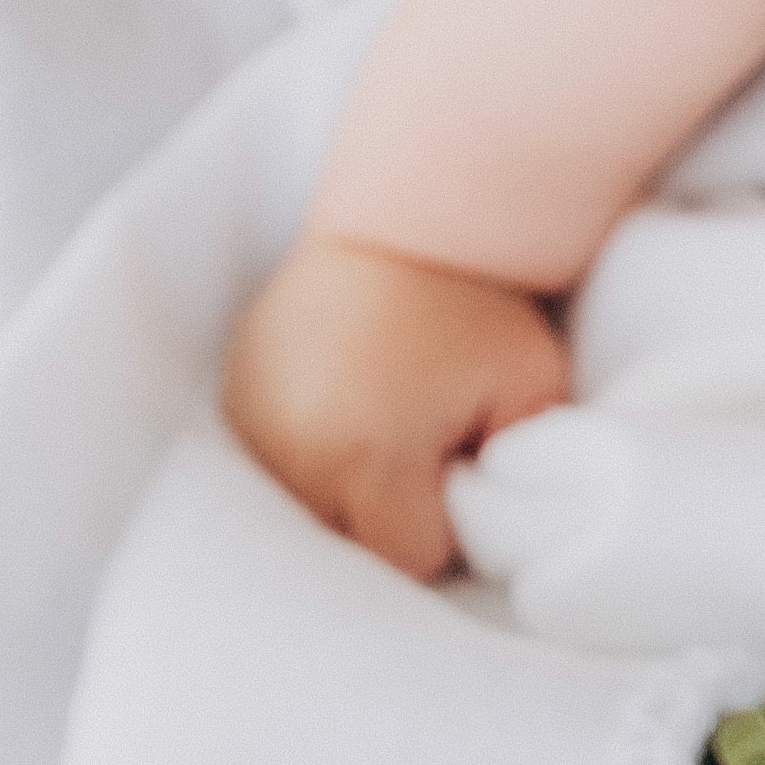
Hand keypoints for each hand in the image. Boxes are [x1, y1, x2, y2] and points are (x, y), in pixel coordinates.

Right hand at [219, 231, 571, 579]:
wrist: (405, 207)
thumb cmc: (479, 305)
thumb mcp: (533, 386)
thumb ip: (519, 473)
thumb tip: (484, 533)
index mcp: (364, 456)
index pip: (407, 558)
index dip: (445, 523)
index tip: (460, 463)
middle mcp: (291, 451)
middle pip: (349, 545)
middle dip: (391, 516)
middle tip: (426, 445)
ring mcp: (251, 424)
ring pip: (306, 511)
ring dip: (344, 490)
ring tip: (382, 422)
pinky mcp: (231, 399)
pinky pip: (274, 467)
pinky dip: (307, 454)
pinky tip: (342, 406)